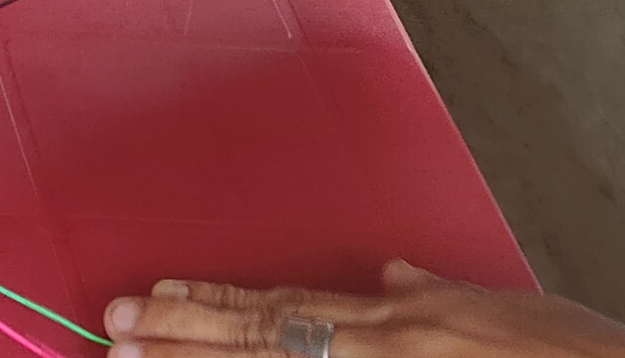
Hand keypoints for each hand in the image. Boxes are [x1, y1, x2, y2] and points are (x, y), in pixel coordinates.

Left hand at [106, 263, 624, 353]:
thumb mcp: (507, 310)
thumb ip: (437, 294)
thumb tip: (391, 274)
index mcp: (410, 315)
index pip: (292, 306)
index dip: (218, 303)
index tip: (158, 296)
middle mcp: (393, 349)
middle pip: (269, 339)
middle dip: (187, 334)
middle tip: (117, 324)